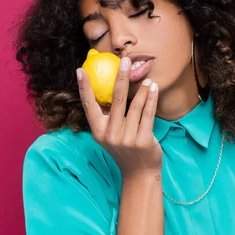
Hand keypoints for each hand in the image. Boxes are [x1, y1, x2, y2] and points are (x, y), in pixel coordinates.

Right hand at [76, 57, 162, 176]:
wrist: (140, 173)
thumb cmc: (125, 150)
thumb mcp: (111, 136)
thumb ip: (108, 118)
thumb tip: (109, 89)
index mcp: (99, 132)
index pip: (89, 106)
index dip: (84, 88)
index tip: (81, 70)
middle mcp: (110, 135)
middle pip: (116, 100)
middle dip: (121, 78)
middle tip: (125, 61)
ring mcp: (126, 139)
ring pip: (135, 106)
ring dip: (142, 90)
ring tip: (147, 78)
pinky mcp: (142, 141)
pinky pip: (148, 115)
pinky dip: (151, 100)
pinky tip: (154, 89)